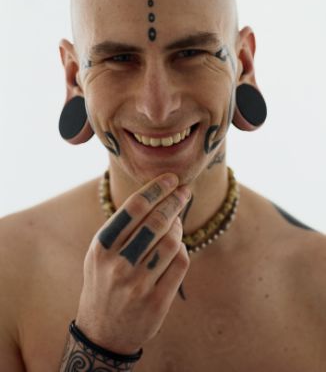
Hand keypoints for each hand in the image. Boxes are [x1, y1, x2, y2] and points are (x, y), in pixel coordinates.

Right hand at [75, 173, 190, 354]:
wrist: (102, 332)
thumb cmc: (103, 282)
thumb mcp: (100, 253)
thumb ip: (122, 227)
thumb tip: (158, 197)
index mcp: (102, 247)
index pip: (134, 207)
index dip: (156, 189)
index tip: (171, 179)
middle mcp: (118, 265)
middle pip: (156, 221)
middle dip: (174, 201)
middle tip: (184, 191)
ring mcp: (137, 285)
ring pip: (171, 241)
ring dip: (178, 226)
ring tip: (176, 221)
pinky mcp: (156, 302)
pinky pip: (179, 263)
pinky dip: (182, 248)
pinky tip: (177, 244)